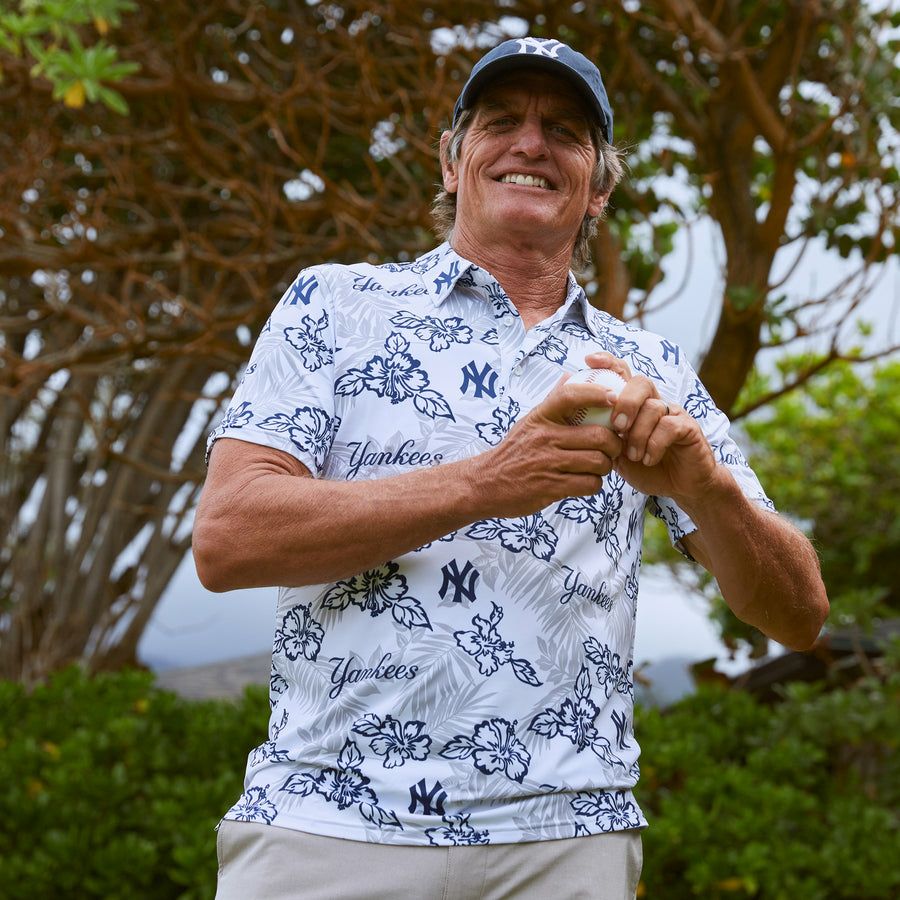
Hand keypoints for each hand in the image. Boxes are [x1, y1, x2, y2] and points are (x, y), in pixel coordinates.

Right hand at [469, 372, 624, 517]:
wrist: (486, 483)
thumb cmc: (514, 450)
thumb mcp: (529, 421)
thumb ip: (553, 400)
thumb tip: (570, 375)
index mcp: (541, 417)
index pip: (570, 395)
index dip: (596, 394)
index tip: (613, 398)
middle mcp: (544, 437)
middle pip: (598, 436)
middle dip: (613, 445)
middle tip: (612, 449)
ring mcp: (547, 463)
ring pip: (597, 462)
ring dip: (604, 467)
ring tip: (598, 467)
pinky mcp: (550, 487)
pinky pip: (588, 484)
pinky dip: (593, 484)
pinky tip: (585, 482)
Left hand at [583, 352, 720, 503]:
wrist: (678, 488)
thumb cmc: (644, 467)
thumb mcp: (614, 452)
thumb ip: (600, 435)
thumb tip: (572, 418)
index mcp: (634, 404)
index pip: (622, 372)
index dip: (607, 362)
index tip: (589, 360)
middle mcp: (654, 403)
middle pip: (641, 382)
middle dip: (625, 402)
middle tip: (617, 427)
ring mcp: (672, 413)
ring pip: (653, 406)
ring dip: (638, 434)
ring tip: (633, 456)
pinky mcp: (688, 427)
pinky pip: (670, 425)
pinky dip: (655, 444)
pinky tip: (648, 459)